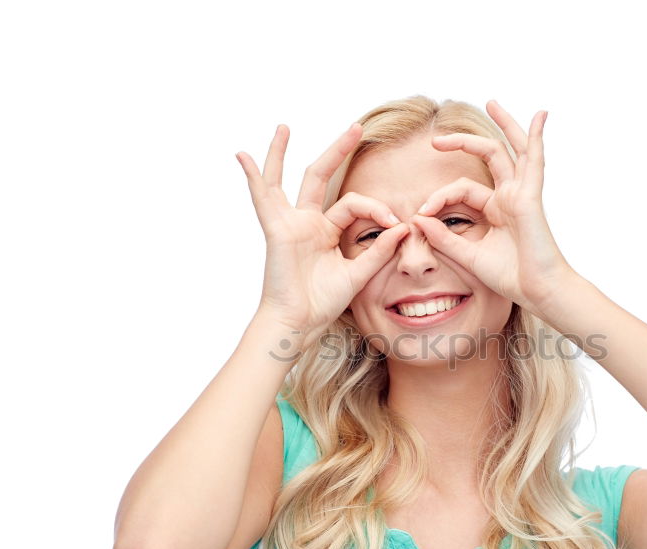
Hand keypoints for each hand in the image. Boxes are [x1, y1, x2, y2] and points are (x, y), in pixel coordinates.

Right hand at [236, 123, 409, 345]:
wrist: (300, 323)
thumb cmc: (323, 303)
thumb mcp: (358, 274)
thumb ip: (379, 250)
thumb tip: (403, 227)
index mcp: (326, 231)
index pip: (354, 204)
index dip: (377, 209)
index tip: (397, 224)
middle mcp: (306, 222)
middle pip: (321, 176)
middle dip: (338, 150)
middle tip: (358, 127)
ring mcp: (289, 223)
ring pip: (286, 179)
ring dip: (282, 153)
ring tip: (284, 127)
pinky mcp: (277, 230)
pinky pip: (262, 198)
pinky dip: (252, 177)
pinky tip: (242, 156)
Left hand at [409, 100, 575, 316]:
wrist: (537, 292)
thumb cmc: (510, 277)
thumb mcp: (468, 255)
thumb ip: (443, 237)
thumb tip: (417, 218)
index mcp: (497, 210)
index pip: (463, 189)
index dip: (438, 198)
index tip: (420, 215)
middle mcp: (510, 196)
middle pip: (489, 157)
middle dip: (463, 143)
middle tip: (435, 139)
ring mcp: (522, 193)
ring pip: (512, 149)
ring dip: (503, 124)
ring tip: (491, 101)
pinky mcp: (531, 196)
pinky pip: (535, 160)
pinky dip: (537, 136)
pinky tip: (540, 116)